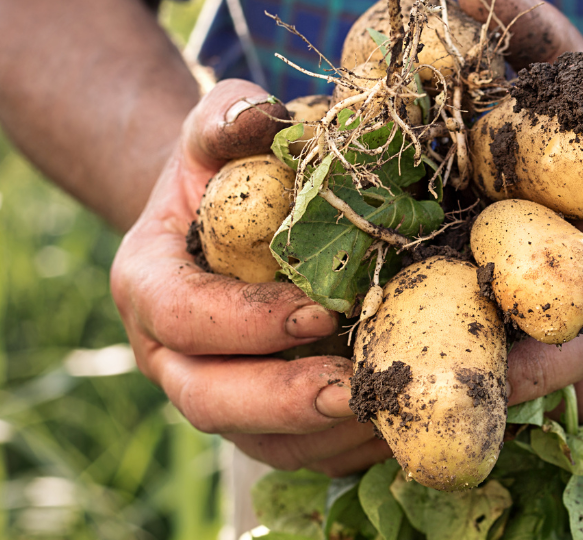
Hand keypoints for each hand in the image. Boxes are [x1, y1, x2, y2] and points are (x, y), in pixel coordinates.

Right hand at [110, 80, 389, 475]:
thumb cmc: (225, 171)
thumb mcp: (217, 131)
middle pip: (214, 402)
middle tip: (360, 389)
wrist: (231, 220)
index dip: (243, 322)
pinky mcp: (277, 425)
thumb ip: (227, 119)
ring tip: (416, 408)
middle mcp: (177, 358)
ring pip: (272, 443)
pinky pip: (318, 452)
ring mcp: (228, 399)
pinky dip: (372, 442)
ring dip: (344, 434)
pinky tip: (430, 418)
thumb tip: (260, 117)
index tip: (313, 312)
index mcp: (152, 288)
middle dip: (289, 401)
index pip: (182, 317)